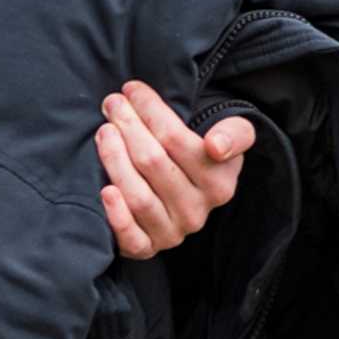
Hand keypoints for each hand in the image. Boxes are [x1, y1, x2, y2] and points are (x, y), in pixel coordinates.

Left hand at [96, 80, 253, 259]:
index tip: (132, 90)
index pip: (177, 139)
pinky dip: (116, 215)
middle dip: (128, 127)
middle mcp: (198, 212)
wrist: (190, 192)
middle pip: (153, 162)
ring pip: (138, 195)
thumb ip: (235, 133)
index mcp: (219, 182)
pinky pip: (131, 238)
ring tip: (104, 133)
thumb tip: (215, 146)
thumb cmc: (203, 154)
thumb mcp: (232, 137)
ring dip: (114, 159)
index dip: (150, 111)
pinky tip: (105, 190)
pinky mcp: (148, 249)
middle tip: (112, 104)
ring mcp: (173, 233)